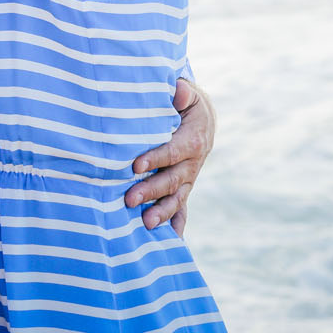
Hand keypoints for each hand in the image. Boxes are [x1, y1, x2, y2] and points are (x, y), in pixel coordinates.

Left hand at [124, 79, 215, 235]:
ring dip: (161, 212)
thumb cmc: (187, 105)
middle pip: (172, 180)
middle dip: (151, 190)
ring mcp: (188, 180)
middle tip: (129, 199)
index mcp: (193, 140)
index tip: (135, 165)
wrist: (203, 120)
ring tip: (146, 223)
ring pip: (176, 199)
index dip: (155, 158)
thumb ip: (183, 93)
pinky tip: (171, 242)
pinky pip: (181, 209)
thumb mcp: (188, 95)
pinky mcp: (184, 189)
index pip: (172, 151)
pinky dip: (177, 226)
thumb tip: (178, 90)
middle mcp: (193, 164)